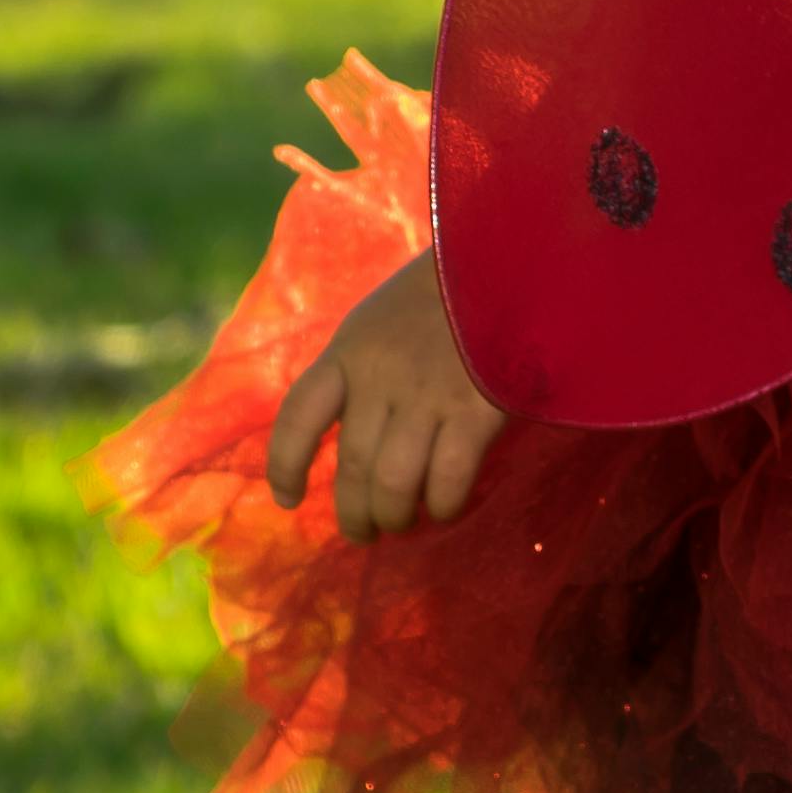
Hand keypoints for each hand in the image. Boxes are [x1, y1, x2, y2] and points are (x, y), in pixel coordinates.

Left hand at [265, 245, 510, 537]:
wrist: (506, 261)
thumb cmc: (441, 295)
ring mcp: (428, 394)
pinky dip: (440, 504)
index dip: (285, 465)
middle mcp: (380, 377)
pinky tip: (442, 508)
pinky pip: (447, 478)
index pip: (298, 416)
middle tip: (362, 531)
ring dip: (392, 516)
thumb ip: (358, 370)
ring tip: (400, 523)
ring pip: (393, 482)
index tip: (288, 500)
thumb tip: (349, 441)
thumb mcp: (378, 320)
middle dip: (353, 513)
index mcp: (349, 351)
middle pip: (352, 465)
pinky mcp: (476, 411)